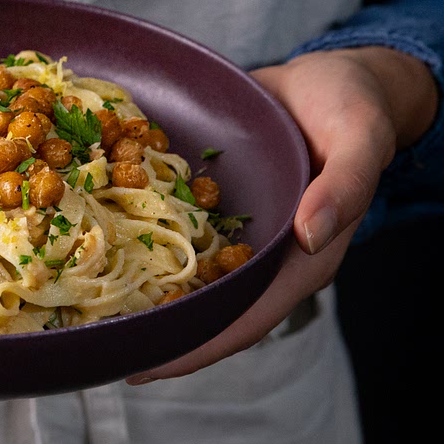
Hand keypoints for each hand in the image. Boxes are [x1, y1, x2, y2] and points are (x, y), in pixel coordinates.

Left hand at [127, 46, 437, 383]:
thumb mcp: (361, 138)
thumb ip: (344, 187)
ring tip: (82, 308)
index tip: (145, 367)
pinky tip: (96, 239)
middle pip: (208, 307)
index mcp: (303, 257)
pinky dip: (141, 238)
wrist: (335, 76)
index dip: (198, 346)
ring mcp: (238, 230)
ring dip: (141, 291)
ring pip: (186, 273)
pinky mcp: (217, 202)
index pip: (248, 318)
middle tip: (94, 345)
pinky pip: (177, 228)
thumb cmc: (355, 107)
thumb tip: (310, 237)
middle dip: (156, 329)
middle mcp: (264, 253)